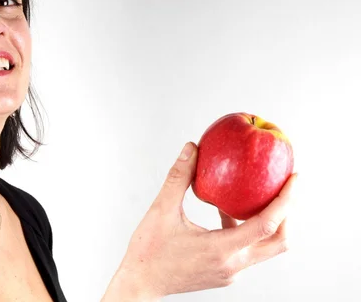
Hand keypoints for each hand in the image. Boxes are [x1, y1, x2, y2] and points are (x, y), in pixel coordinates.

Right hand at [103, 142, 296, 300]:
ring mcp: (229, 272)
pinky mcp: (223, 274)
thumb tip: (191, 148)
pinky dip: (245, 230)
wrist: (140, 283)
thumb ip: (179, 178)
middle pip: (278, 241)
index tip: (293, 178)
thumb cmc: (148, 252)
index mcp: (221, 249)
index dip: (285, 200)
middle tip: (281, 187)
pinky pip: (246, 251)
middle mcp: (232, 264)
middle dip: (285, 213)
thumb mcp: (162, 210)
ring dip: (266, 222)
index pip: (267, 224)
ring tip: (255, 196)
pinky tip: (225, 213)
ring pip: (263, 248)